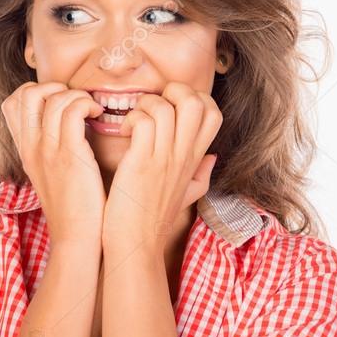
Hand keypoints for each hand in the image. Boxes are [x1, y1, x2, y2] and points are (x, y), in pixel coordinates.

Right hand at [1, 81, 106, 249]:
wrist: (77, 239)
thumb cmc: (73, 207)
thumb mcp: (51, 175)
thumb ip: (51, 149)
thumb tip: (67, 125)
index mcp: (25, 150)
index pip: (12, 103)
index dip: (36, 91)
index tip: (60, 102)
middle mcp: (31, 147)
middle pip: (26, 93)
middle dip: (53, 86)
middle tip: (75, 100)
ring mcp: (48, 151)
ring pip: (53, 98)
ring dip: (77, 95)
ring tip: (91, 109)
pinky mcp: (70, 156)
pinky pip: (73, 110)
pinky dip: (87, 104)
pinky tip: (99, 115)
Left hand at [102, 82, 222, 254]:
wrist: (136, 246)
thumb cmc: (153, 219)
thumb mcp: (187, 195)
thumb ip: (201, 175)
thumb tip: (212, 157)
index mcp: (194, 158)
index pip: (213, 112)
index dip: (195, 97)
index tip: (171, 105)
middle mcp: (183, 155)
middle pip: (196, 101)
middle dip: (173, 90)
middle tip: (152, 105)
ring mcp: (164, 158)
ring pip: (167, 107)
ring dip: (146, 104)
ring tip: (134, 120)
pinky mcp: (142, 163)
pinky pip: (144, 122)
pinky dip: (131, 119)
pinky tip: (123, 132)